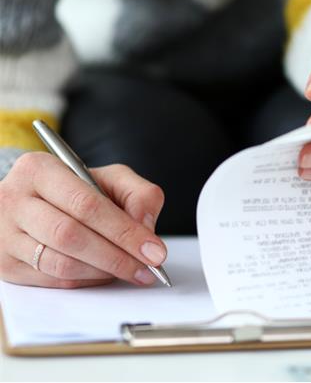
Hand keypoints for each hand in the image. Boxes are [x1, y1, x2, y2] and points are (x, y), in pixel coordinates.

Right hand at [0, 153, 166, 287]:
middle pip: (71, 236)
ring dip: (102, 272)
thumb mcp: (110, 178)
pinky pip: (52, 280)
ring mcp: (4, 234)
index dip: (124, 231)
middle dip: (117, 257)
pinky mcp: (4, 263)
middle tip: (147, 268)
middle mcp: (14, 200)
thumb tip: (145, 226)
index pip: (87, 204)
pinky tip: (105, 275)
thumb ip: (138, 193)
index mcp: (39, 170)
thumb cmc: (77, 190)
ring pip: (60, 263)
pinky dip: (86, 281)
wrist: (34, 202)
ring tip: (130, 271)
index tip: (153, 251)